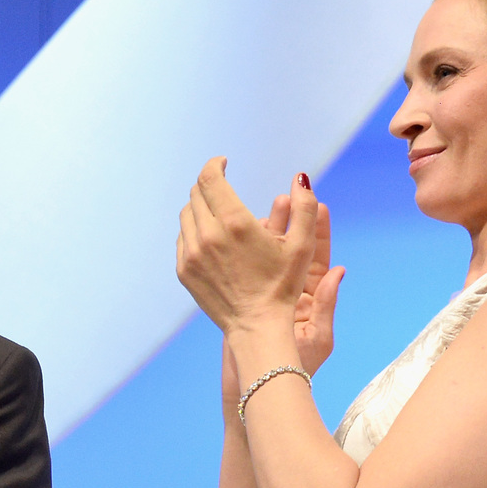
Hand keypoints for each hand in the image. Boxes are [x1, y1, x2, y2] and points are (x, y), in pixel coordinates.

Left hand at [177, 158, 317, 339]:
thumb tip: (301, 178)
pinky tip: (208, 234)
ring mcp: (191, 254)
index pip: (209, 179)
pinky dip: (193, 229)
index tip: (223, 162)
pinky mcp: (183, 270)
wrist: (256, 325)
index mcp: (234, 223)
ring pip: (186, 215)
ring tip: (216, 209)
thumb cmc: (283, 285)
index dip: (214, 165)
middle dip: (209, 185)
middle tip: (222, 185)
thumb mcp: (302, 245)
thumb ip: (304, 207)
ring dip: (199, 206)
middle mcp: (208, 235)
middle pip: (196, 194)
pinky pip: (182, 238)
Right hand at [261, 193, 344, 375]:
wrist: (261, 387)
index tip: (320, 205)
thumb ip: (328, 305)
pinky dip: (244, 250)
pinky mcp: (245, 300)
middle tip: (290, 196)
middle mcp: (290, 293)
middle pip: (292, 251)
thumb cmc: (294, 370)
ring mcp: (266, 295)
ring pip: (266, 256)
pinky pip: (245, 269)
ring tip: (266, 207)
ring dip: (267, 231)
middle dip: (291, 222)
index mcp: (312, 300)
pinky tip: (238, 231)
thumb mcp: (318, 338)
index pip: (318, 257)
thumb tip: (340, 270)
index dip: (319, 231)